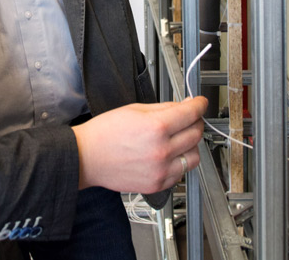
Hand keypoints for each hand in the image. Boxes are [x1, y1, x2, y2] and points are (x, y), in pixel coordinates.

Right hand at [72, 97, 206, 193]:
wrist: (88, 157)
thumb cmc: (105, 133)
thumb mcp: (135, 110)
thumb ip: (164, 108)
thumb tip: (184, 106)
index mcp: (156, 127)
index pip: (191, 114)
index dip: (199, 105)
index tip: (200, 103)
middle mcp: (162, 150)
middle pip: (196, 134)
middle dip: (195, 122)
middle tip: (188, 118)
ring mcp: (161, 170)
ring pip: (194, 156)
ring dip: (191, 145)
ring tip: (179, 139)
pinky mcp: (158, 185)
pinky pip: (181, 173)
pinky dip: (179, 163)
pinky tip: (168, 155)